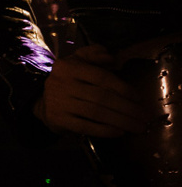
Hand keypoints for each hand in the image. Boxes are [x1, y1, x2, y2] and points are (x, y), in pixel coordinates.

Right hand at [37, 44, 152, 136]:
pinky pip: (86, 127)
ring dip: (121, 121)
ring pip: (96, 113)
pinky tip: (119, 132)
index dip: (123, 88)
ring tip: (137, 127)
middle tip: (145, 117)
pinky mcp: (59, 120)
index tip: (139, 98)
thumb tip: (112, 58)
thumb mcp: (77, 61)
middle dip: (128, 108)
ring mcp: (59, 103)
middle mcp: (62, 84)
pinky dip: (105, 130)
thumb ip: (94, 54)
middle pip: (102, 97)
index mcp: (69, 67)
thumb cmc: (68, 81)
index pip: (100, 77)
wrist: (42, 102)